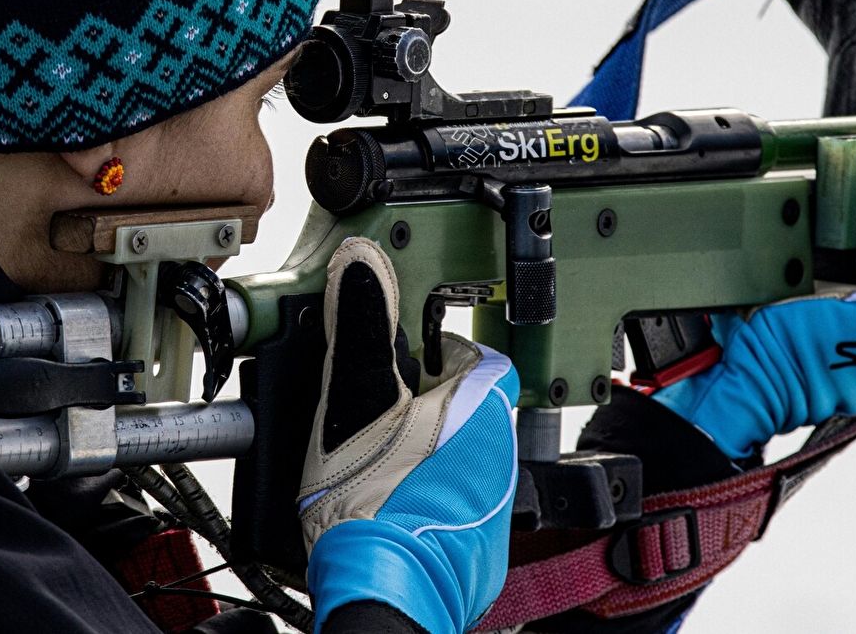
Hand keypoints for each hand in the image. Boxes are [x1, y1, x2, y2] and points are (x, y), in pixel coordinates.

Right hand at [300, 237, 519, 633]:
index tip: (401, 358)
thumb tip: (361, 262)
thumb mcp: (354, 398)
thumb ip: (361, 326)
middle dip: (426, 403)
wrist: (383, 592)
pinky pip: (460, 502)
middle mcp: (502, 450)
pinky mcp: (483, 544)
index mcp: (481, 404)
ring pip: (465, 454)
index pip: (472, 352)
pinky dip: (432, 496)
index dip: (431, 350)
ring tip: (377, 461)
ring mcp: (497, 502)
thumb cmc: (369, 501)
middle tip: (377, 413)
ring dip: (429, 449)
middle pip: (468, 404)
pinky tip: (392, 503)